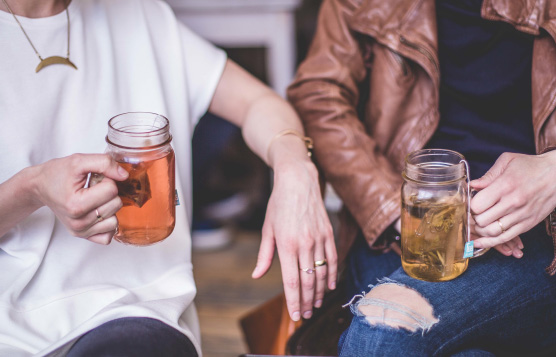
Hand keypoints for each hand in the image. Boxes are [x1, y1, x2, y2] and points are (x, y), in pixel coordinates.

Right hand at [34, 154, 127, 243]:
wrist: (40, 186)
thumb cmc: (57, 174)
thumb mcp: (79, 160)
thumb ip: (104, 163)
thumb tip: (124, 175)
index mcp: (76, 204)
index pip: (112, 190)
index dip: (106, 179)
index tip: (93, 179)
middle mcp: (78, 222)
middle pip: (116, 205)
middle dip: (108, 192)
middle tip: (92, 188)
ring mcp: (81, 232)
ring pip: (115, 221)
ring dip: (108, 207)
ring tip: (93, 199)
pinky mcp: (83, 236)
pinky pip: (108, 236)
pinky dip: (107, 223)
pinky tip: (97, 212)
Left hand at [251, 160, 336, 321]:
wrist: (298, 181)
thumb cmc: (279, 205)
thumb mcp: (267, 229)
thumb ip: (264, 255)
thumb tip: (258, 275)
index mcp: (286, 244)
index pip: (291, 281)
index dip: (294, 300)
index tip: (295, 315)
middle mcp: (304, 244)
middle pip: (307, 281)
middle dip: (306, 301)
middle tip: (306, 315)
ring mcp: (319, 239)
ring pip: (321, 273)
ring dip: (318, 292)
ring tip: (315, 305)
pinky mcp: (328, 233)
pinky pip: (332, 260)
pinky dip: (331, 275)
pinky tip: (328, 287)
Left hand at [470, 151, 555, 253]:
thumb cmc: (531, 166)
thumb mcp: (508, 161)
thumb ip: (488, 175)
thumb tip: (472, 186)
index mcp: (505, 185)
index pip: (477, 205)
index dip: (470, 207)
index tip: (471, 204)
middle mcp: (513, 202)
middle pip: (482, 220)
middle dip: (473, 219)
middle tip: (472, 216)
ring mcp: (521, 215)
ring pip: (492, 232)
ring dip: (480, 231)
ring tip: (477, 226)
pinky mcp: (528, 224)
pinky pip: (506, 238)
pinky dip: (491, 243)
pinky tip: (480, 243)